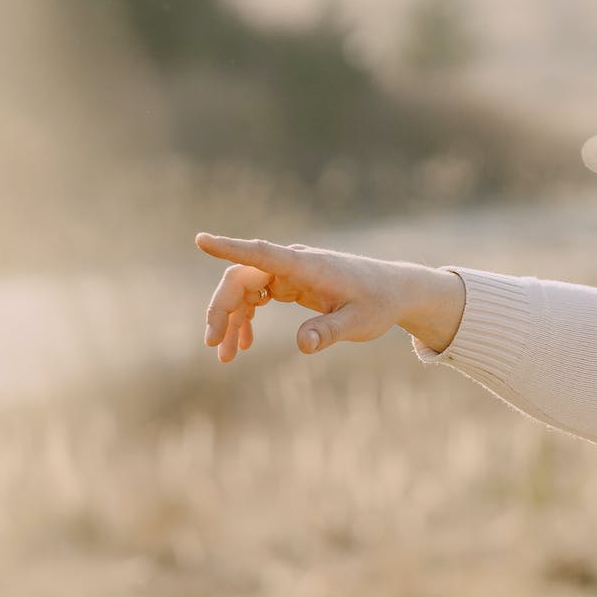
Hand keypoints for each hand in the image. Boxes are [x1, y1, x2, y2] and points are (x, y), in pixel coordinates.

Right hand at [194, 235, 466, 362]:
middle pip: (241, 276)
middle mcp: (294, 263)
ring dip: (231, 319)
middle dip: (222, 309)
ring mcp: (290, 272)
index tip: (201, 240)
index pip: (261, 252)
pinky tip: (244, 343)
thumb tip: (302, 345)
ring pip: (245, 288)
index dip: (229, 247)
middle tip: (214, 345)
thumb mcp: (359, 323)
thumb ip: (329, 331)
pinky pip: (257, 295)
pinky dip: (246, 317)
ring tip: (225, 356)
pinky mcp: (291, 283)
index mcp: (307, 266)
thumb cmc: (379, 303)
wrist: (395, 291)